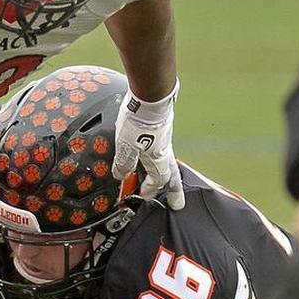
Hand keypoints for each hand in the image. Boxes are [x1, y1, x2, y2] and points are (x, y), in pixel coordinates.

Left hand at [112, 80, 184, 209]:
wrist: (150, 96)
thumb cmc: (139, 121)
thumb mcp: (126, 146)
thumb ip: (124, 163)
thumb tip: (121, 176)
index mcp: (158, 157)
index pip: (159, 179)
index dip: (152, 189)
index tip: (146, 196)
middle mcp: (164, 148)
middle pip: (171, 173)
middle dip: (173, 189)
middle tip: (177, 202)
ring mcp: (163, 135)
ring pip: (166, 158)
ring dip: (163, 169)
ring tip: (159, 175)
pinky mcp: (159, 124)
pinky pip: (159, 143)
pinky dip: (156, 151)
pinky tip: (148, 147)